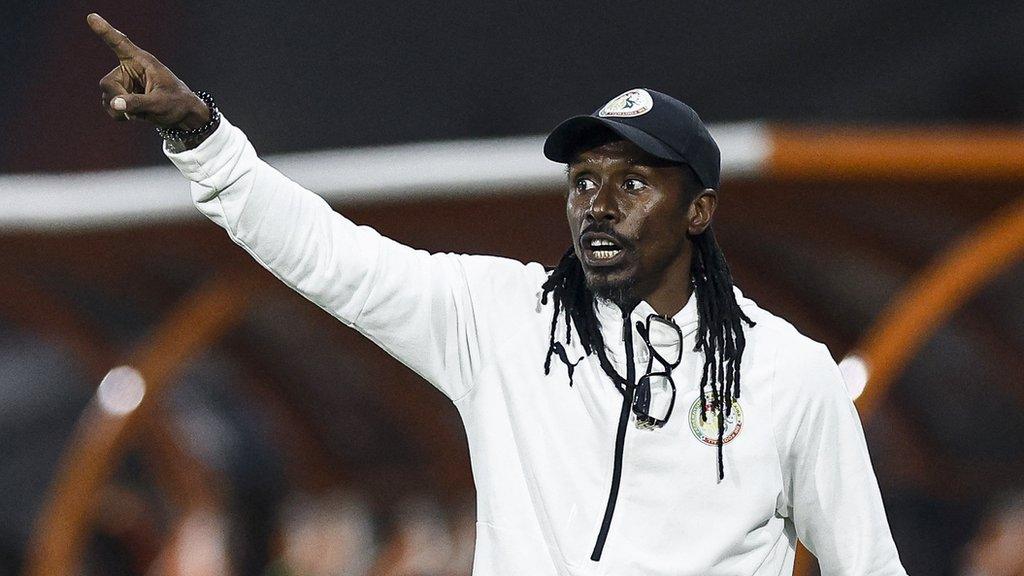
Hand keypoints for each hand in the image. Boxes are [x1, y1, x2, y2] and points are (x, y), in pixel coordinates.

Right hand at [87, 13, 208, 128]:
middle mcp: (129, 69)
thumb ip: (138, 103)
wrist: (182, 114)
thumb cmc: (177, 103)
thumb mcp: (160, 103)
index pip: (120, 44)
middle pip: (107, 84)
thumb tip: (114, 104)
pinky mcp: (122, 96)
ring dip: (122, 110)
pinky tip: (136, 115)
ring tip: (142, 112)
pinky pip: (111, 107)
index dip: (105, 31)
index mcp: (141, 61)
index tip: (92, 17)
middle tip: (137, 110)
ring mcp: (123, 83)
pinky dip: (120, 115)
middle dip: (119, 99)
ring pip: (107, 98)